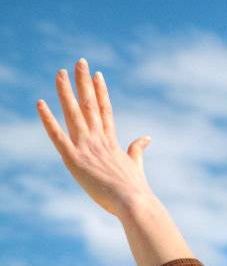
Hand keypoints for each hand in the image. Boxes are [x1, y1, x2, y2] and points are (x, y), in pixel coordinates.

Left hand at [36, 58, 155, 217]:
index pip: (105, 110)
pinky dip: (48, 119)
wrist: (134, 203)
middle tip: (79, 62)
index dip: (100, 91)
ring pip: (74, 113)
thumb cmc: (136, 190)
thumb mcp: (136, 166)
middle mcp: (99, 140)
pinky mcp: (74, 159)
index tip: (97, 74)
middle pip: (90, 105)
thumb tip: (146, 137)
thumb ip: (137, 150)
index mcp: (112, 142)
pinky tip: (40, 103)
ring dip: (65, 92)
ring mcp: (86, 148)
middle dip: (84, 82)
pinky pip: (57, 136)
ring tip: (59, 72)